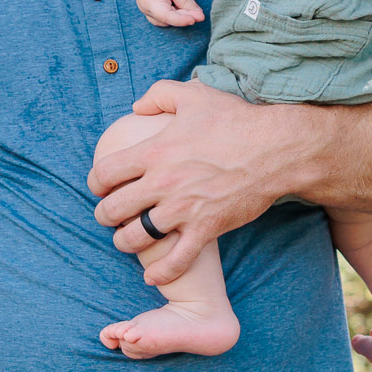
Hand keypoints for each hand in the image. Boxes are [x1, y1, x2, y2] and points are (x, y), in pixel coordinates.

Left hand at [88, 79, 327, 285]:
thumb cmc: (236, 120)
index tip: (100, 187)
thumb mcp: (194, 95)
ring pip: (136, 238)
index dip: (95, 183)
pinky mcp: (206, 229)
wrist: (276, 150)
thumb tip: (136, 106)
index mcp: (154, 151)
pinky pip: (176, 260)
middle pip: (113, 210)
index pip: (104, 173)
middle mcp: (163, 183)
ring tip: (127, 239)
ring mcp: (184, 209)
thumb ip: (159, 94)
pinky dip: (161, 273)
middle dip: (104, 215)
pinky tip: (152, 276)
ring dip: (124, 242)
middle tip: (109, 215)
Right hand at [136, 0, 205, 26]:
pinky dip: (176, 10)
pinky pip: (165, 14)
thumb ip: (187, 3)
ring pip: (167, 19)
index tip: (196, 19)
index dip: (182, 20)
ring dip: (180, 14)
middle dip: (184, 16)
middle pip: (167, 20)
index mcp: (149, 2)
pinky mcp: (151, 8)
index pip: (167, 17)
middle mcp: (145, 8)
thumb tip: (200, 17)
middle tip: (200, 13)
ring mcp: (147, 9)